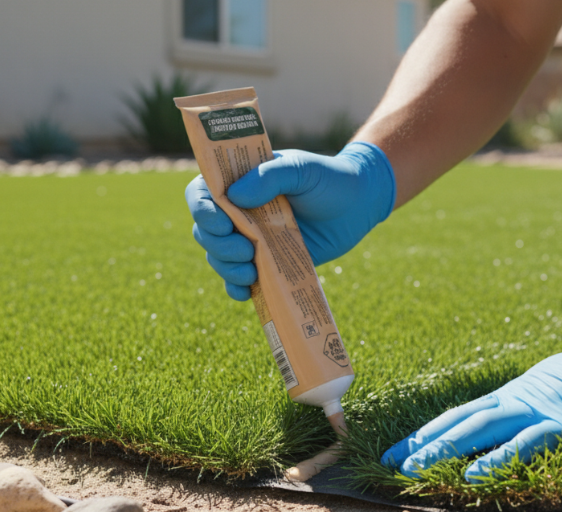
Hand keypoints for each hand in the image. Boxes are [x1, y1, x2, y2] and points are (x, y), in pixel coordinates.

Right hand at [185, 141, 395, 300]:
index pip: (202, 192)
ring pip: (218, 257)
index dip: (201, 209)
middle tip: (246, 251)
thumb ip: (270, 176)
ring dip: (226, 268)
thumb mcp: (302, 168)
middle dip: (218, 245)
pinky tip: (246, 292)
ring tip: (250, 272)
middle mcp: (239, 210)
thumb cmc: (330, 179)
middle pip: (205, 230)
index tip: (221, 223)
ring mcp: (251, 238)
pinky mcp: (266, 262)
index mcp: (240, 181)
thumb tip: (234, 196)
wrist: (360, 206)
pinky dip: (235, 288)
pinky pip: (238, 280)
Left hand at [381, 293, 561, 481]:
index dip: (429, 431)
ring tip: (414, 467)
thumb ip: (531, 405)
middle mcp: (518, 400)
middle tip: (390, 460)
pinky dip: (496, 459)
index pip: (462, 414)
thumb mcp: (554, 388)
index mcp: (515, 394)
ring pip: (481, 430)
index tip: (400, 448)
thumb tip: (509, 423)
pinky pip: (524, 444)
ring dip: (444, 449)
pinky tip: (472, 473)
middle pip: (461, 421)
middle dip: (424, 442)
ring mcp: (539, 411)